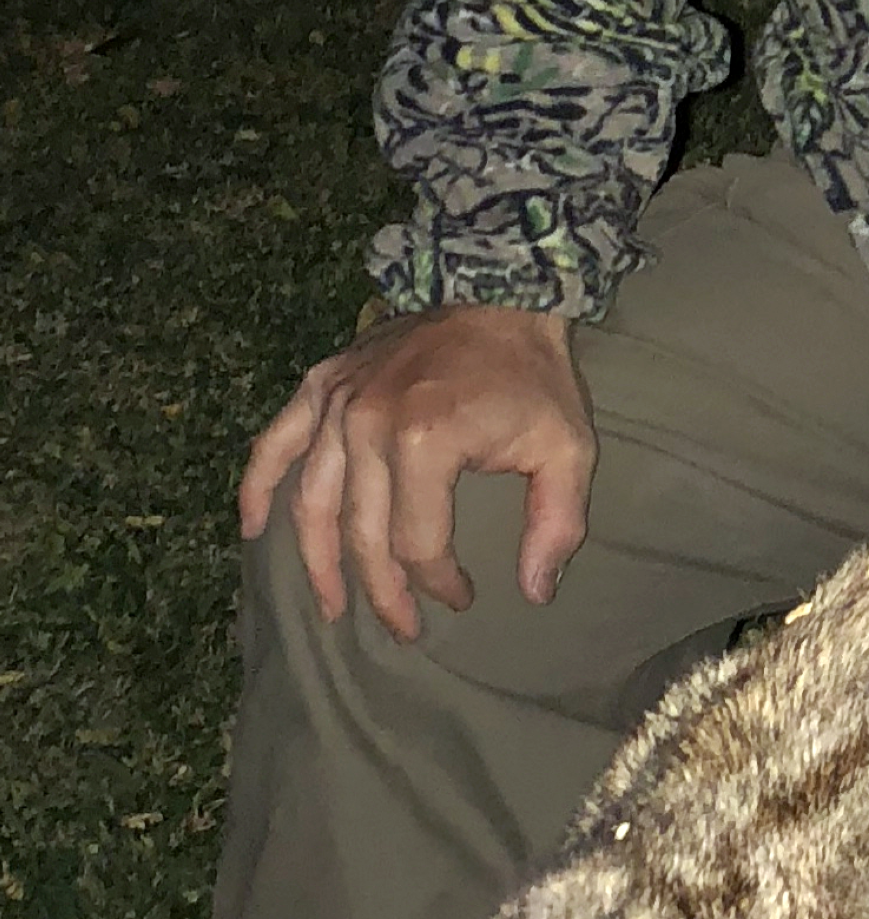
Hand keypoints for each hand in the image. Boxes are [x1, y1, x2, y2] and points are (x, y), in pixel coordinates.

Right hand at [238, 307, 594, 642]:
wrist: (499, 290)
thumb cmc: (532, 376)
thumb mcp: (567, 448)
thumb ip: (556, 523)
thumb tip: (535, 592)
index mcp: (425, 440)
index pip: (417, 542)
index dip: (438, 583)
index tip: (462, 597)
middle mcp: (368, 423)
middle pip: (361, 534)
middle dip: (382, 591)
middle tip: (402, 628)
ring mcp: (338, 402)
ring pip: (313, 502)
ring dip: (317, 563)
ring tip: (332, 608)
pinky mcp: (322, 383)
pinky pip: (275, 443)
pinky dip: (258, 486)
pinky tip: (251, 530)